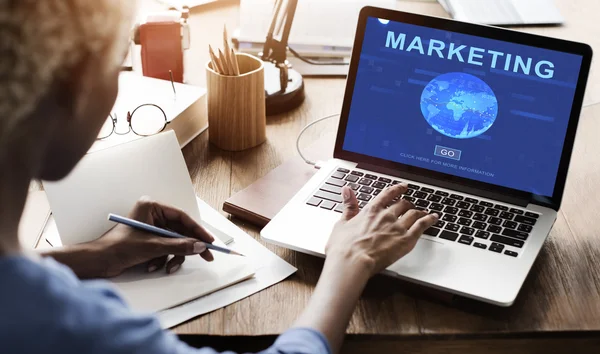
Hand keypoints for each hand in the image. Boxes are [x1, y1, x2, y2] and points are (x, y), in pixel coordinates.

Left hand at [90, 197, 214, 276]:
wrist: (98, 262)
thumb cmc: (118, 247)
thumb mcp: (153, 246)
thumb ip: (179, 245)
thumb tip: (200, 246)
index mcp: (152, 207)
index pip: (182, 217)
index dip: (197, 230)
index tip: (209, 241)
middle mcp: (152, 215)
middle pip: (180, 231)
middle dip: (188, 247)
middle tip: (206, 256)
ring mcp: (150, 229)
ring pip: (174, 242)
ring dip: (172, 256)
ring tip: (167, 267)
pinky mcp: (148, 241)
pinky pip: (165, 249)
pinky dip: (163, 259)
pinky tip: (153, 266)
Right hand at [325, 184, 437, 276]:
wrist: (352, 261)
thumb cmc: (344, 247)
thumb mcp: (342, 223)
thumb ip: (348, 205)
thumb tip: (347, 191)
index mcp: (371, 210)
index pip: (388, 194)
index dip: (397, 189)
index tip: (403, 187)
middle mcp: (386, 215)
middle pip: (402, 204)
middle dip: (408, 204)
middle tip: (410, 205)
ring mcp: (397, 227)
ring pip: (414, 213)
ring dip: (420, 211)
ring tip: (424, 212)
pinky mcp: (406, 240)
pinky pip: (422, 226)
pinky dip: (429, 220)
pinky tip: (434, 218)